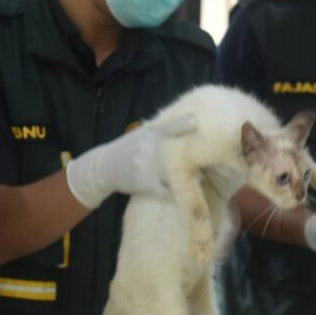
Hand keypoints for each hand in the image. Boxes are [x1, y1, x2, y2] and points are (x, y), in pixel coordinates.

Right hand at [66, 115, 195, 207]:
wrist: (104, 167)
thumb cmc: (127, 148)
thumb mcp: (141, 134)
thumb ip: (161, 130)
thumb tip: (187, 122)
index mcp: (151, 135)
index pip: (169, 127)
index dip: (183, 123)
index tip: (197, 120)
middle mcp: (150, 150)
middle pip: (176, 153)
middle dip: (193, 156)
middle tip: (211, 155)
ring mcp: (148, 168)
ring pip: (175, 174)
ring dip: (190, 176)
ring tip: (203, 176)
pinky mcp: (147, 184)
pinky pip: (168, 191)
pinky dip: (178, 192)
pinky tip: (188, 193)